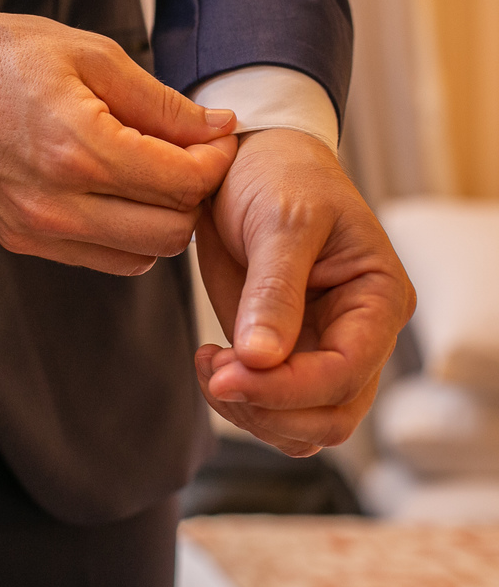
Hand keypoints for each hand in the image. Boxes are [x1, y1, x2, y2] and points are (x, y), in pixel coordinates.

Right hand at [0, 9, 238, 274]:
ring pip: (142, 258)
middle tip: (188, 157)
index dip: (216, 160)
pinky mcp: (22, 241)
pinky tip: (116, 193)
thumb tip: (220, 129)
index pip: (184, 183)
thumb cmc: (10, 57)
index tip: (214, 136)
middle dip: (194, 195)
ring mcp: (37, 229)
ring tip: (150, 175)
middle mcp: (57, 203)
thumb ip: (163, 103)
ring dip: (162, 221)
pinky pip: (103, 260)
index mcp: (78, 149)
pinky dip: (126, 235)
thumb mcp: (95, 56)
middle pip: (171, 232)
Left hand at [193, 129, 415, 455]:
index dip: (289, 388)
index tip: (229, 374)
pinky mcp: (280, 352)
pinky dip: (237, 399)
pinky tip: (209, 361)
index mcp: (378, 298)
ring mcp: (318, 347)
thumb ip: (274, 290)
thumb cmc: (280, 176)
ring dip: (250, 412)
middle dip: (270, 409)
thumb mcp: (282, 221)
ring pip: (301, 424)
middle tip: (214, 374)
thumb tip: (262, 359)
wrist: (246, 162)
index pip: (348, 373)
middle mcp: (358, 333)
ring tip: (209, 363)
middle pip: (331, 415)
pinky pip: (270, 406)